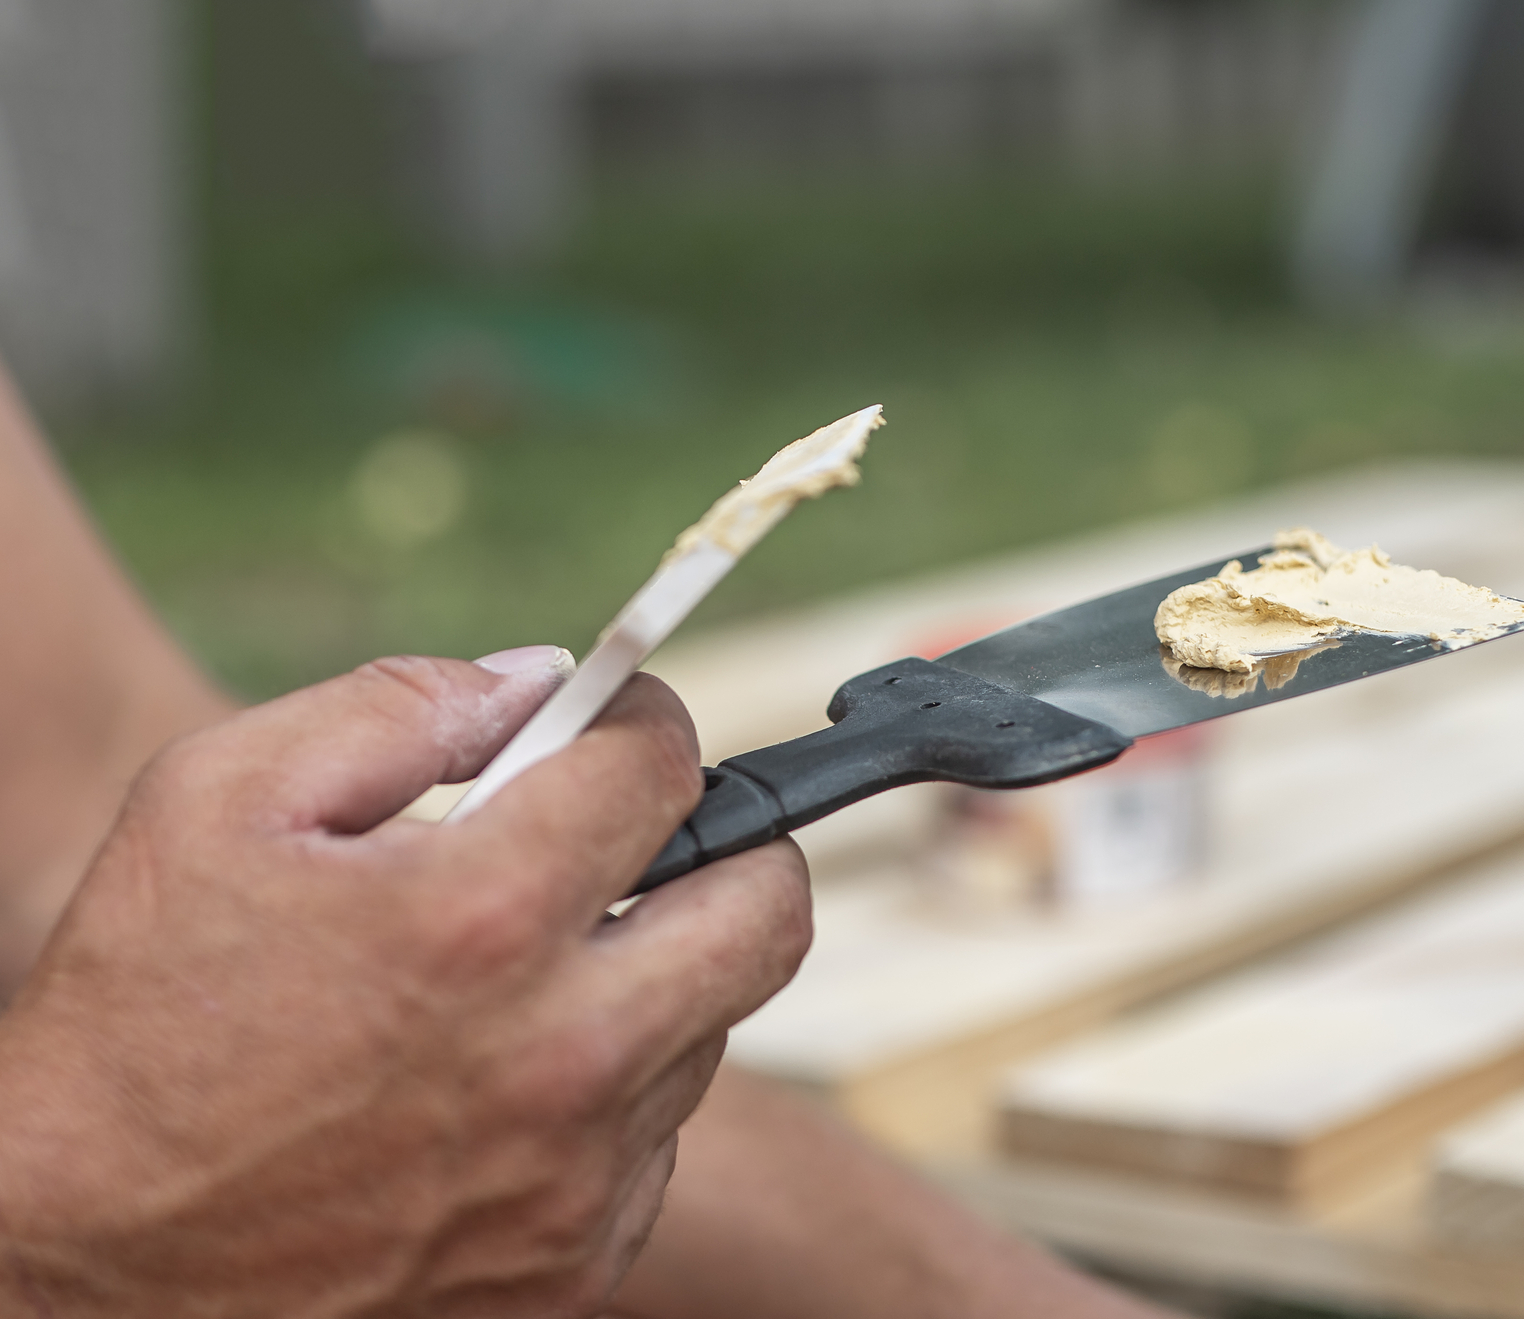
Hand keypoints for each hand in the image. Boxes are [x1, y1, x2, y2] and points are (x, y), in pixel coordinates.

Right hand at [0, 652, 811, 1317]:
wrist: (84, 1266)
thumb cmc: (137, 1020)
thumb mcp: (216, 800)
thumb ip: (400, 707)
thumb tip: (541, 680)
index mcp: (481, 917)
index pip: (663, 769)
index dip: (644, 721)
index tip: (618, 726)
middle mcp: (562, 1053)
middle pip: (770, 907)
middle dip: (727, 844)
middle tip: (648, 840)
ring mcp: (579, 1170)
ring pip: (716, 1023)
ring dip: (657, 971)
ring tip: (533, 971)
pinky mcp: (576, 1257)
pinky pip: (660, 1135)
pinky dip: (613, 1086)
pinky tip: (509, 1077)